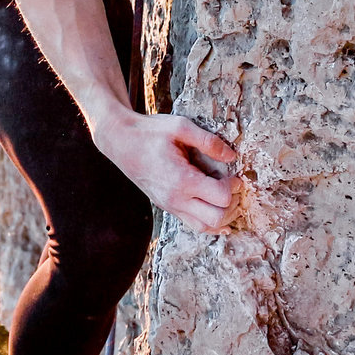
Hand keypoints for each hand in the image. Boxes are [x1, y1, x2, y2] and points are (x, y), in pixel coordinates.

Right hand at [94, 110, 240, 233]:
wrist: (119, 141)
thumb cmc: (148, 132)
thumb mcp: (180, 127)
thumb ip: (208, 141)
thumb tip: (232, 155)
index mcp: (181, 180)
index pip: (221, 198)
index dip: (234, 187)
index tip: (235, 175)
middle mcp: (175, 199)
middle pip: (217, 219)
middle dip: (232, 205)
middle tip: (234, 188)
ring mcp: (170, 205)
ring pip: (205, 227)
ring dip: (222, 216)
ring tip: (226, 198)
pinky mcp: (166, 205)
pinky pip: (193, 224)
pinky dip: (209, 221)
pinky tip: (217, 209)